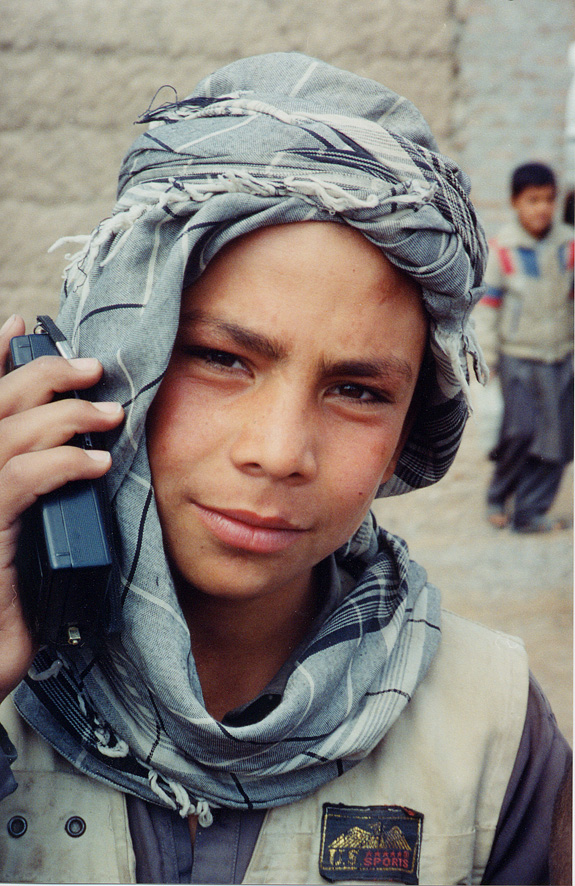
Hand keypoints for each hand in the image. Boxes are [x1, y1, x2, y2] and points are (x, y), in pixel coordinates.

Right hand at [0, 315, 123, 701]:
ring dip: (65, 414)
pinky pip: (20, 479)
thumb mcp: (19, 540)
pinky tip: (95, 464)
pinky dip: (61, 463)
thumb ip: (32, 494)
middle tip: (92, 368)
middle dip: (42, 374)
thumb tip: (76, 459)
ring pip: (9, 432)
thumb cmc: (1, 609)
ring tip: (109, 414)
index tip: (20, 328)